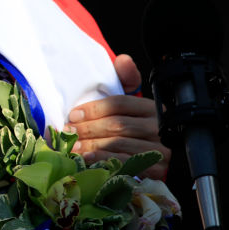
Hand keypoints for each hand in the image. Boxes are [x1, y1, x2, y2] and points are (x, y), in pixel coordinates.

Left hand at [65, 54, 170, 178]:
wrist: (150, 155)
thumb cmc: (131, 125)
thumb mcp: (127, 102)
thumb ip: (123, 79)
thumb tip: (123, 60)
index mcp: (151, 107)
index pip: (120, 104)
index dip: (94, 109)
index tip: (73, 115)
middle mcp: (158, 127)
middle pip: (118, 125)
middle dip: (88, 129)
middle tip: (68, 132)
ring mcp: (160, 149)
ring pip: (120, 144)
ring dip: (92, 145)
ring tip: (73, 146)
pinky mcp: (157, 169)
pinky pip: (127, 164)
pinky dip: (105, 161)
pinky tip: (89, 159)